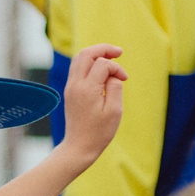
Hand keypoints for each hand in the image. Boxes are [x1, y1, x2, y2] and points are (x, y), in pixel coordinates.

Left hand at [59, 44, 126, 165]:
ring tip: (111, 57)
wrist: (79, 146)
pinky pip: (77, 68)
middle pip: (85, 53)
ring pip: (79, 58)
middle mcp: (74, 85)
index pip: (102, 64)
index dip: (116, 68)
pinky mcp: (69, 91)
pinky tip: (101, 68)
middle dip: (103, 49)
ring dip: (96, 54)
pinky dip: (90, 63)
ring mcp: (70, 87)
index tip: (124, 80)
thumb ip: (115, 87)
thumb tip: (112, 74)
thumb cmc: (99, 131)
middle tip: (119, 52)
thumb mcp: (114, 110)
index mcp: (86, 89)